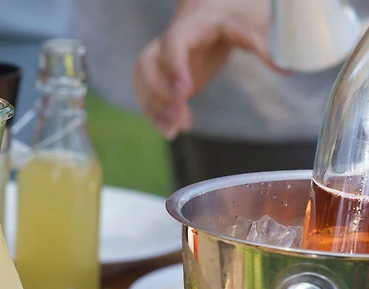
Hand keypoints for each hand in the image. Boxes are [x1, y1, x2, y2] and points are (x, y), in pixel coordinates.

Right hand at [132, 0, 278, 139]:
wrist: (209, 16)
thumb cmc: (232, 18)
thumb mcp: (250, 27)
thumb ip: (264, 47)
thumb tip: (287, 69)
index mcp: (190, 25)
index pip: (174, 43)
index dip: (175, 67)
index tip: (185, 91)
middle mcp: (167, 40)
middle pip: (150, 66)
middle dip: (161, 95)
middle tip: (180, 120)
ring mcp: (157, 58)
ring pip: (143, 82)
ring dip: (154, 109)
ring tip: (173, 131)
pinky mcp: (155, 75)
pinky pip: (145, 94)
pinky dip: (153, 113)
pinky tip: (169, 129)